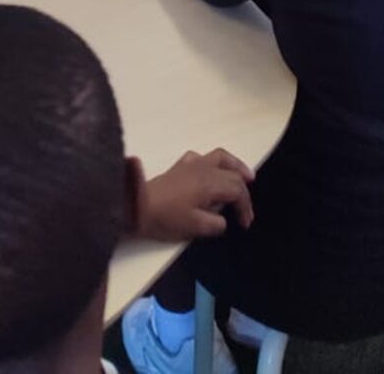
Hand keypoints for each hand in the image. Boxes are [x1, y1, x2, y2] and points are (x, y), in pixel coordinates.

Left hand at [135, 148, 254, 241]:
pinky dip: (212, 163)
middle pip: (232, 174)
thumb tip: (223, 220)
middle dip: (243, 192)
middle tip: (246, 210)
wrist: (138, 205)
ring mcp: (192, 164)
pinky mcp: (180, 166)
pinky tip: (210, 171)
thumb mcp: (194, 227)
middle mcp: (205, 168)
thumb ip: (215, 224)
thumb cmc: (166, 218)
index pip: (237, 191)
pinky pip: (202, 158)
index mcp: (211, 183)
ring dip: (235, 166)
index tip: (245, 224)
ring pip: (221, 157)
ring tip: (245, 175)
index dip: (245, 207)